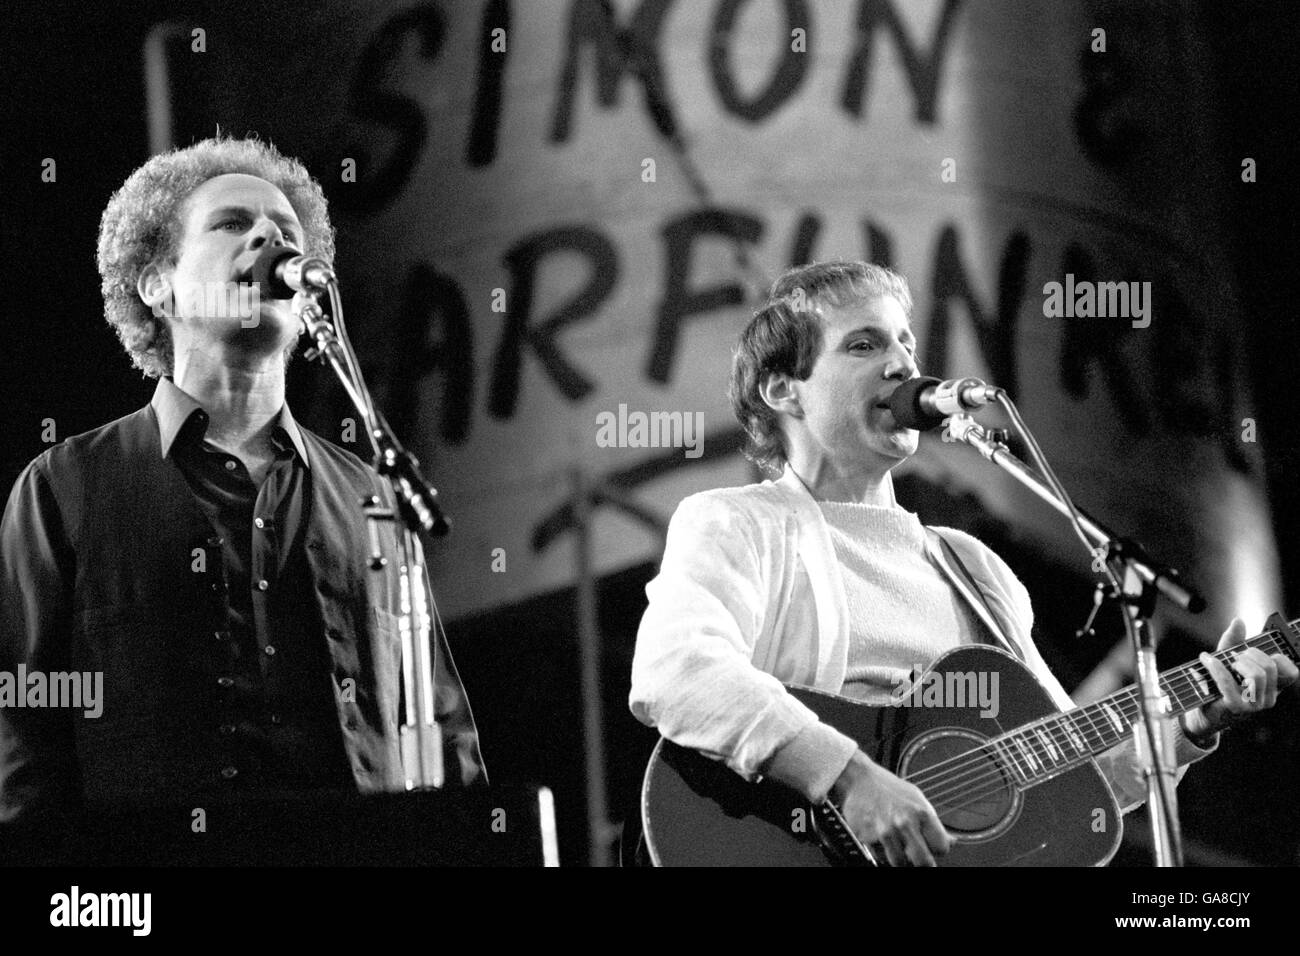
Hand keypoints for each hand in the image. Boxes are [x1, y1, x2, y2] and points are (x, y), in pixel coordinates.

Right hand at [830, 751, 952, 866]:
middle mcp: (904, 824)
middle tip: (918, 856)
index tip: (933, 847)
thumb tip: (950, 841)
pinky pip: (880, 855)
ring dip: (901, 858)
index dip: (938, 849)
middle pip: (924, 862)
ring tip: (898, 845)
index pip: (941, 847)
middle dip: (923, 862)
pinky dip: (883, 851)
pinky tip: (882, 837)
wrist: (858, 779)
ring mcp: (885, 832)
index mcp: (921, 813)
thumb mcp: (916, 798)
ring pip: (900, 863)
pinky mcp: (868, 838)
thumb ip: (933, 822)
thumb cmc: (888, 787)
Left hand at [1183, 617, 1298, 739]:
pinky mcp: (1236, 708)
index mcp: (1273, 688)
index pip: (1291, 672)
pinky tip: (1207, 659)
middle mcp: (1268, 698)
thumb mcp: (1228, 660)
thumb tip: (1238, 620)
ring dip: (1237, 662)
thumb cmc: (1218, 685)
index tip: (1257, 651)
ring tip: (1224, 661)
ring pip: (1257, 674)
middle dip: (1250, 654)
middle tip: (1234, 655)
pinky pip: (1229, 682)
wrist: (1202, 712)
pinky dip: (1216, 667)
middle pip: (1270, 668)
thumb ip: (1234, 641)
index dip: (1278, 657)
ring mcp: (1254, 706)